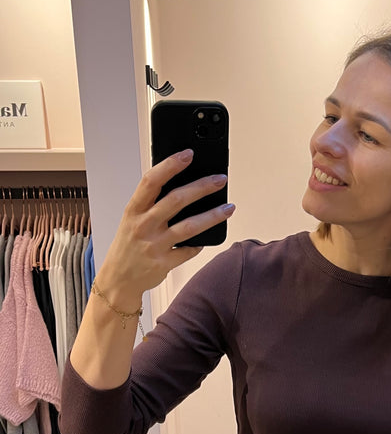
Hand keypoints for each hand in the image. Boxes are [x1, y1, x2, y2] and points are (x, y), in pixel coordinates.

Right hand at [96, 149, 233, 306]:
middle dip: (202, 187)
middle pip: (176, 200)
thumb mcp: (132, 219)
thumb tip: (183, 183)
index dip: (170, 165)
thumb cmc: (128, 245)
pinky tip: (208, 237)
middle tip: (220, 179)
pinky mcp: (164, 263)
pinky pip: (189, 250)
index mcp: (133, 210)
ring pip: (189, 226)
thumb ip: (152, 203)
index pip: (151, 181)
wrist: (118, 279)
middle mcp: (143, 226)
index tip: (188, 154)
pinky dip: (200, 243)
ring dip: (212, 216)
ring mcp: (154, 246)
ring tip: (229, 208)